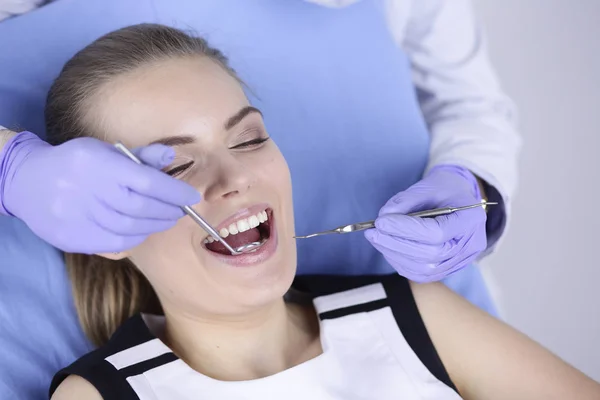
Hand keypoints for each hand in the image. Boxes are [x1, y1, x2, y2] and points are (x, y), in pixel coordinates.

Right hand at [0, 132, 199, 253]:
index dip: (173, 192)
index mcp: (99, 164)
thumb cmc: (76, 163)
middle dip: (167, 211)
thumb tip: (170, 155)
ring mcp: (78, 216)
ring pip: (129, 227)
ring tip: (166, 219)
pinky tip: (145, 229)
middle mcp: (87, 190)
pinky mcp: (72, 237)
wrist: (27, 182)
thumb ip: (139, 156)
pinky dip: (136, 237)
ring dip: (155, 225)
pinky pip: (114, 242)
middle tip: (180, 210)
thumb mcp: (105, 150)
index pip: (146, 181)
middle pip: (140, 207)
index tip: (191, 197)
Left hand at [364, 165, 486, 282]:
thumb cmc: (444, 189)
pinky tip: (386, 247)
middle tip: (372, 232)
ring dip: (394, 254)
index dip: (406, 229)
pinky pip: (420, 274)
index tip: (381, 221)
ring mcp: (459, 261)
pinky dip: (399, 262)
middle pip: (430, 255)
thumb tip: (384, 216)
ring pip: (423, 269)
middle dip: (396, 244)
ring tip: (375, 237)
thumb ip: (406, 200)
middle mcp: (469, 245)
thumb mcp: (428, 185)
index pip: (436, 233)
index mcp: (470, 220)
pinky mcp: (445, 269)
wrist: (458, 199)